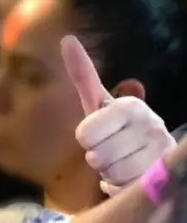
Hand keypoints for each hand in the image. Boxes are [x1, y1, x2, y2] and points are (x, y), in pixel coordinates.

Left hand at [61, 35, 175, 195]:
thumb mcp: (99, 102)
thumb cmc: (117, 127)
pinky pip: (122, 189)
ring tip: (121, 161)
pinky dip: (119, 187)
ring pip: (111, 174)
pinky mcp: (162, 178)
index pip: (86, 133)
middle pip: (97, 156)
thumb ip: (83, 75)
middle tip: (110, 149)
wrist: (150, 154)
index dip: (86, 137)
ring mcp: (160, 154)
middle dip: (98, 156)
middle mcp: (152, 127)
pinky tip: (129, 176)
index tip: (98, 132)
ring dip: (109, 172)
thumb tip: (67, 39)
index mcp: (132, 107)